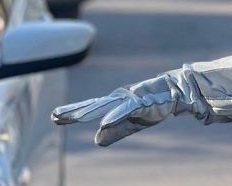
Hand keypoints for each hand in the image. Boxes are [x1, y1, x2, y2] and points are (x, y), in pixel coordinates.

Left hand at [51, 69, 208, 146]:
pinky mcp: (142, 101)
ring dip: (89, 112)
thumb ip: (116, 130)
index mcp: (116, 104)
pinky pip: (126, 110)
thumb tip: (96, 140)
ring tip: (73, 118)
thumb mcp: (133, 123)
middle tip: (55, 117)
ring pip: (106, 106)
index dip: (73, 112)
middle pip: (93, 106)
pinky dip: (114, 116)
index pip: (91, 108)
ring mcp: (130, 98)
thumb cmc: (154, 105)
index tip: (55, 117)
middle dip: (74, 111)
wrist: (176, 92)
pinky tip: (102, 124)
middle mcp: (119, 99)